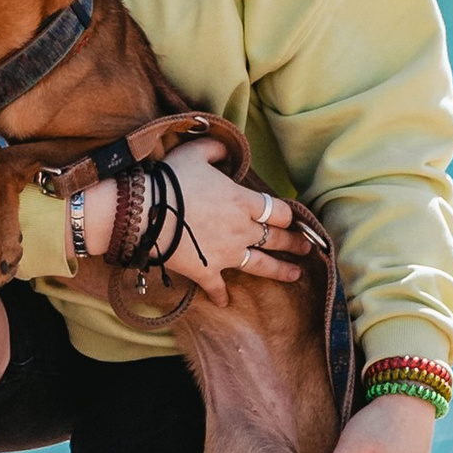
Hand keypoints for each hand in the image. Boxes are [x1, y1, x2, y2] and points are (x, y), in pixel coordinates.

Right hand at [83, 158, 313, 301]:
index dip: (289, 215)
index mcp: (243, 202)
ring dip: (280, 271)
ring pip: (261, 265)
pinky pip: (218, 287)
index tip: (296, 220)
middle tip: (307, 249)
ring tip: (295, 275)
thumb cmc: (172, 180)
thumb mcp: (194, 152)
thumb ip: (216, 150)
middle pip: (276, 238)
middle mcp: (242, 230)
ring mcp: (226, 254)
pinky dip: (221, 295)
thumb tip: (228, 152)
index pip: (278, 211)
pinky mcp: (206, 271)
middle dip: (295, 243)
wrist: (146, 213)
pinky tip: (225, 301)